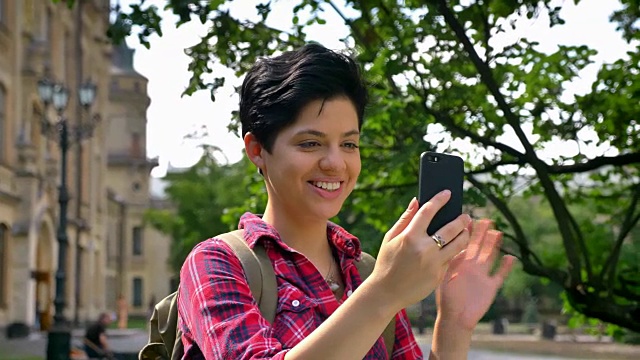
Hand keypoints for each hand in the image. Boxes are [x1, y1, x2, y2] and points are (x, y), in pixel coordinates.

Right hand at [370, 191, 471, 311]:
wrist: (386, 292)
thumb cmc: (386, 263)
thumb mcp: (390, 239)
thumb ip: (405, 219)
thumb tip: (417, 201)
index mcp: (410, 236)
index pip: (428, 211)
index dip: (439, 200)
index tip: (447, 193)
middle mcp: (424, 249)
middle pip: (451, 228)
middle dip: (461, 220)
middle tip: (466, 216)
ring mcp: (434, 263)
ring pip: (458, 245)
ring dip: (464, 235)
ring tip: (465, 231)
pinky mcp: (439, 276)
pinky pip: (451, 260)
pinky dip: (453, 253)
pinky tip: (454, 249)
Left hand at [435, 219, 515, 330]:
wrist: (454, 318)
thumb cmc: (445, 299)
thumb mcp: (443, 277)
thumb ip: (447, 262)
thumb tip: (447, 246)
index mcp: (458, 263)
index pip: (463, 243)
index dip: (466, 232)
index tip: (468, 219)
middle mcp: (471, 266)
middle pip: (479, 246)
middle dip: (482, 233)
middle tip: (487, 220)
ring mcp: (482, 275)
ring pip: (490, 256)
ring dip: (494, 245)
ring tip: (498, 232)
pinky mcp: (491, 286)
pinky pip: (500, 274)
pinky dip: (506, 266)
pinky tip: (511, 257)